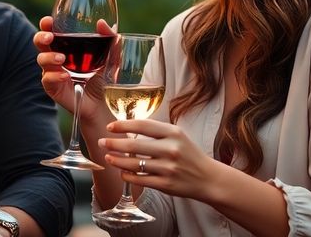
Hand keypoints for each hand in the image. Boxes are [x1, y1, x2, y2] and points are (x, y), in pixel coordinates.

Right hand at [34, 16, 107, 123]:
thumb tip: (101, 23)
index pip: (52, 31)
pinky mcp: (53, 88)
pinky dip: (55, 76)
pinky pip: (47, 79)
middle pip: (39, 43)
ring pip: (41, 60)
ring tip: (62, 59)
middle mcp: (56, 57)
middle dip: (41, 37)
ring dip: (49, 57)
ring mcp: (52, 72)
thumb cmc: (103, 76)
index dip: (46, 25)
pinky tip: (66, 76)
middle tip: (50, 38)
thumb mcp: (110, 56)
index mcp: (66, 46)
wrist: (103, 102)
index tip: (48, 21)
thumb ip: (110, 39)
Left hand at [99, 118, 226, 202]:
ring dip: (117, 161)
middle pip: (134, 146)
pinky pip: (140, 180)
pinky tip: (122, 172)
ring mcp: (168, 168)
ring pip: (134, 164)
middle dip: (114, 144)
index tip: (110, 127)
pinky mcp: (166, 185)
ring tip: (108, 157)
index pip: (142, 126)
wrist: (208, 178)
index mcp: (173, 133)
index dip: (123, 126)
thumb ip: (156, 131)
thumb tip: (128, 126)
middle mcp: (171, 150)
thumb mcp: (178, 136)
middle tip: (102, 142)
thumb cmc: (189, 154)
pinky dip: (127, 176)